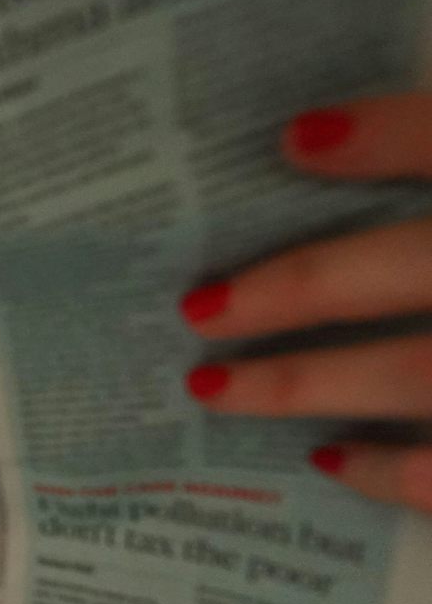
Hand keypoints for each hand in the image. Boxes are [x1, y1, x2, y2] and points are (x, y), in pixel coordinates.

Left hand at [181, 94, 431, 512]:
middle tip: (194, 305)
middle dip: (303, 287)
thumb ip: (426, 143)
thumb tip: (309, 133)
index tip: (289, 136)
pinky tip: (322, 457)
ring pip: (416, 373)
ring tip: (207, 387)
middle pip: (417, 267)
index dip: (386, 134)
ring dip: (307, 382)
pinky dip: (387, 470)